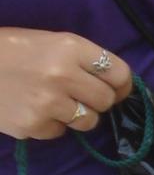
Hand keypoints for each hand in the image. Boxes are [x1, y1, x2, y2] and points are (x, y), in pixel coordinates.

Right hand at [0, 28, 132, 140]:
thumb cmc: (9, 51)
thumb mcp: (48, 42)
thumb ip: (82, 60)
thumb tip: (116, 85)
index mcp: (70, 47)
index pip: (119, 73)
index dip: (122, 85)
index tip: (117, 89)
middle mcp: (63, 74)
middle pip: (106, 100)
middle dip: (98, 100)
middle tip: (79, 95)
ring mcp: (48, 103)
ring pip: (88, 121)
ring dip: (77, 115)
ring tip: (54, 102)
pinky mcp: (33, 125)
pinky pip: (59, 132)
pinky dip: (50, 124)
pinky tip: (32, 108)